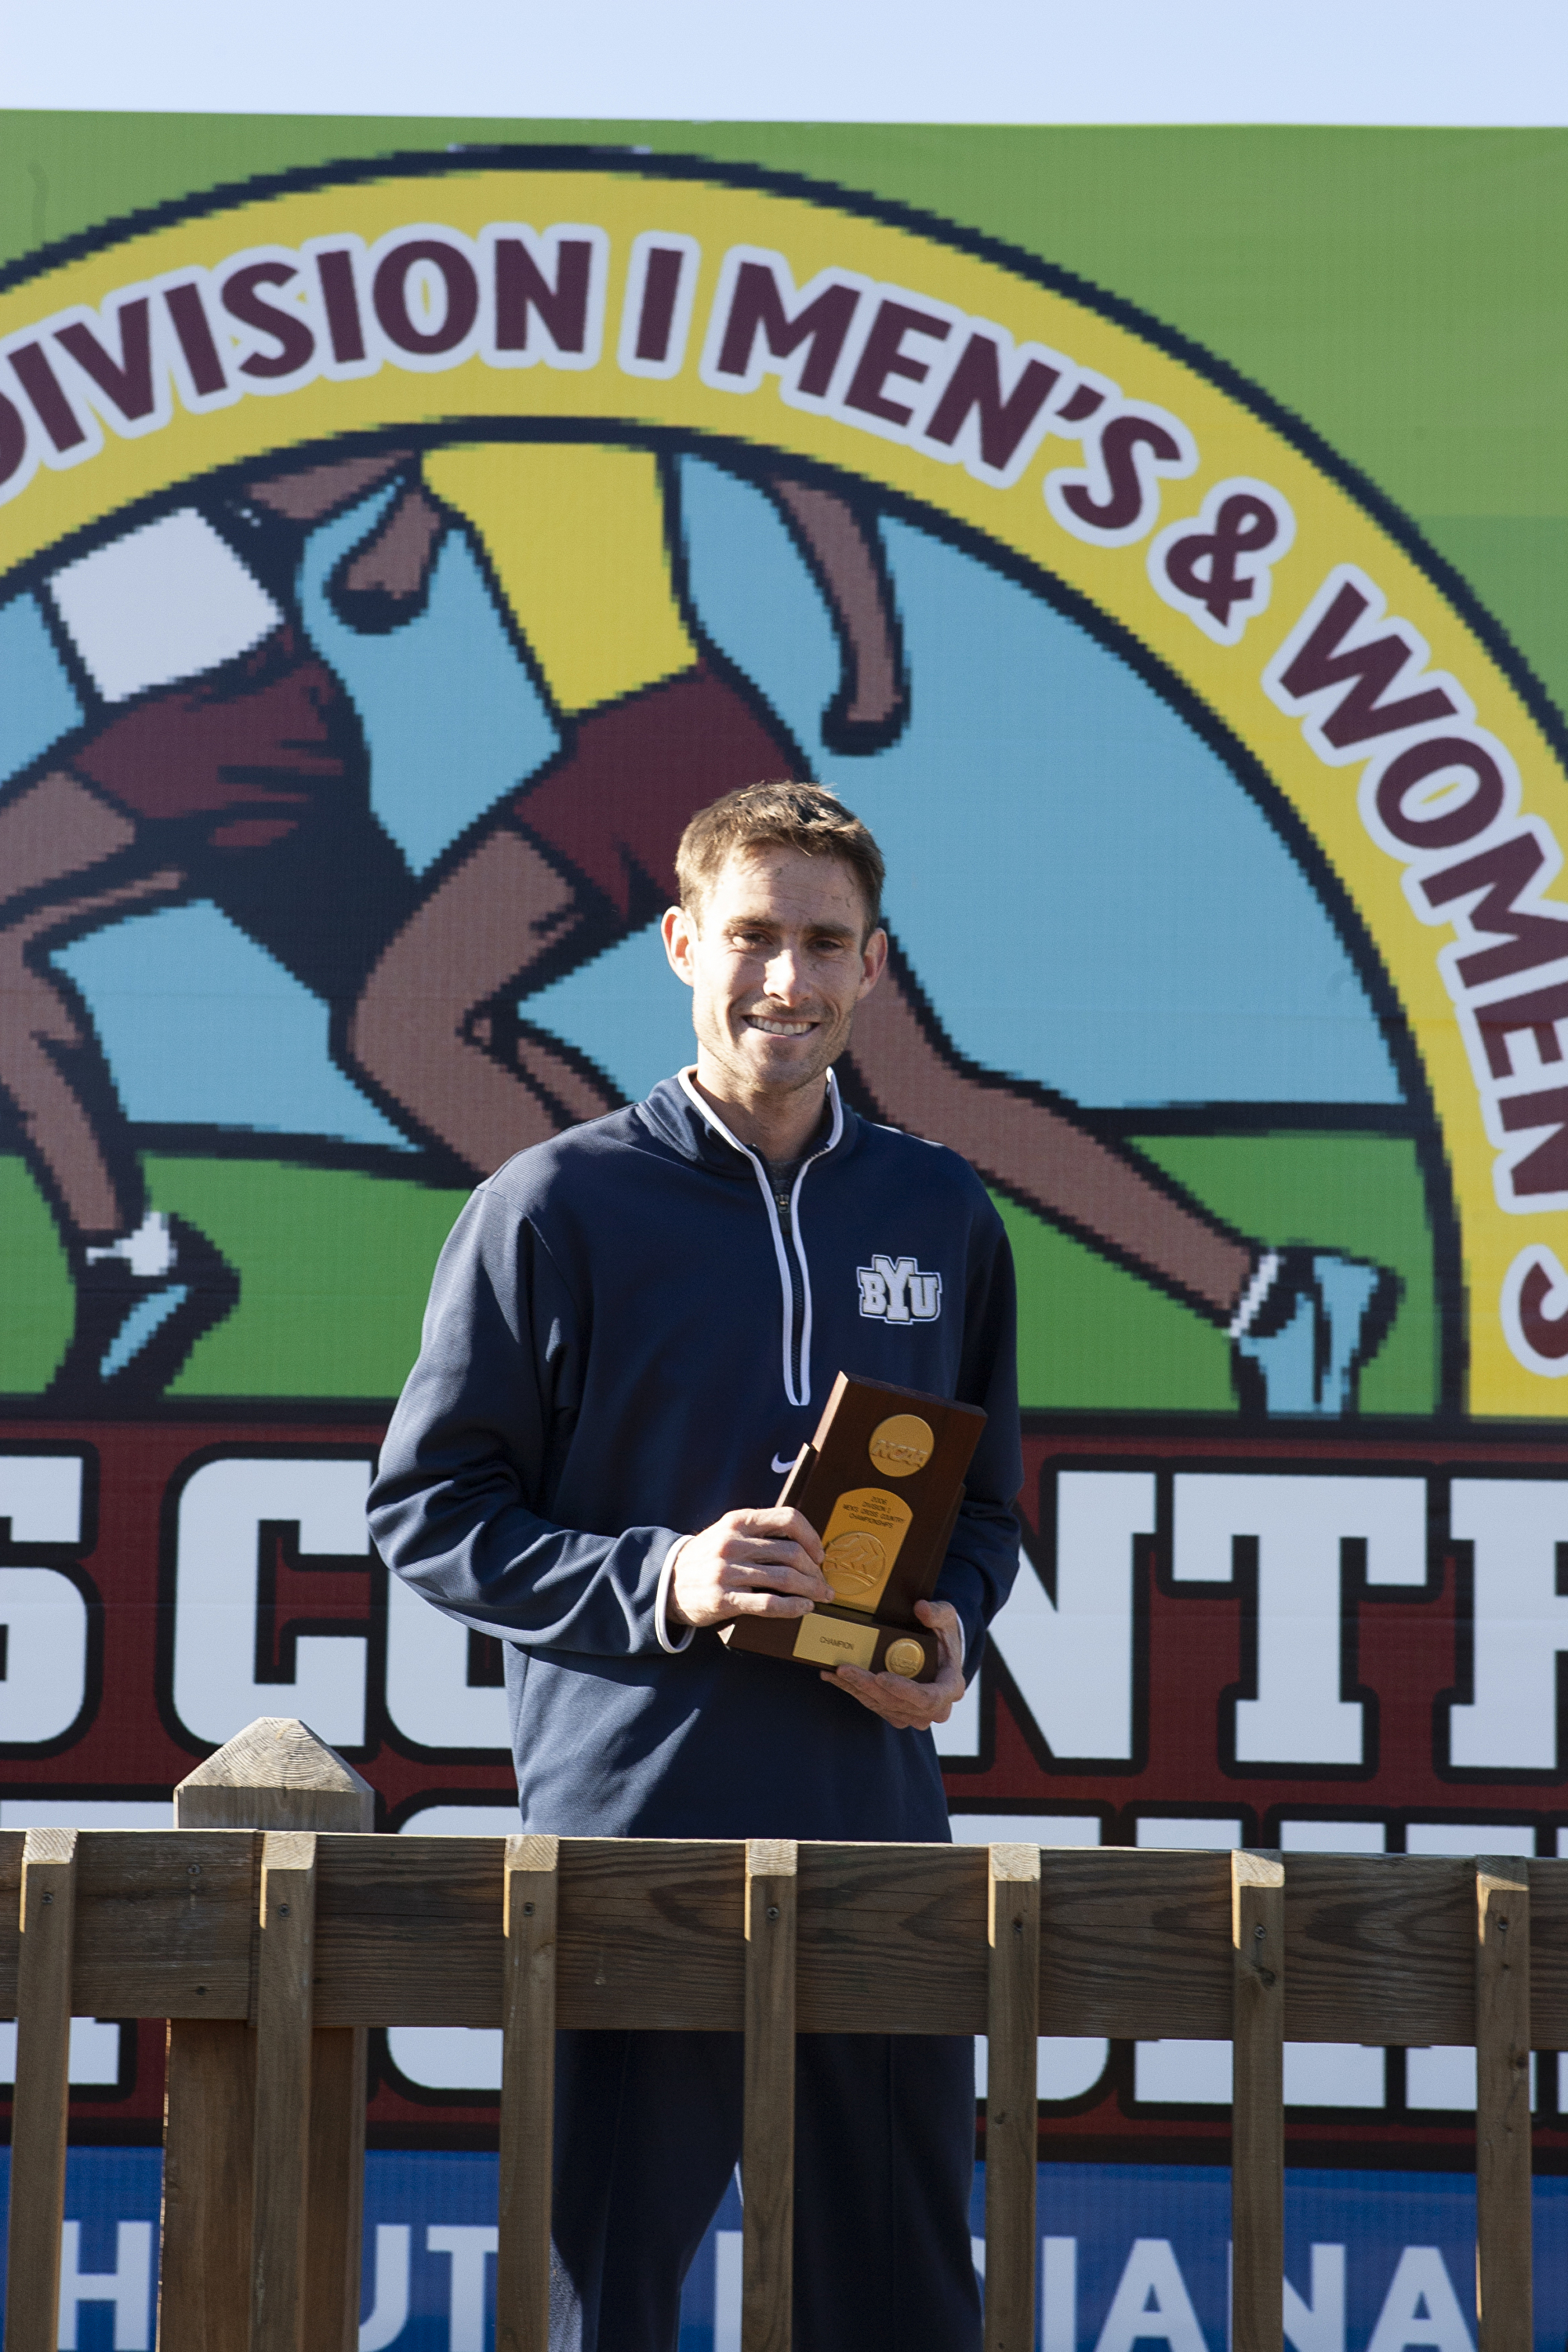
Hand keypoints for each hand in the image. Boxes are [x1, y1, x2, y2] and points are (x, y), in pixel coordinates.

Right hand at [668, 1508, 831, 1629]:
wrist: (667, 1583)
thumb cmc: (707, 1558)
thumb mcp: (727, 1533)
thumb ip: (759, 1533)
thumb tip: (805, 1544)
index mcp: (738, 1521)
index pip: (788, 1519)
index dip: (811, 1536)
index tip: (819, 1554)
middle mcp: (733, 1543)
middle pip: (791, 1552)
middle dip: (815, 1571)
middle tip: (824, 1583)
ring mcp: (726, 1571)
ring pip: (783, 1578)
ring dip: (810, 1590)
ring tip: (820, 1597)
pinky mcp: (722, 1599)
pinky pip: (768, 1604)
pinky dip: (792, 1607)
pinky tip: (804, 1608)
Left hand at [823, 1599, 964, 1728]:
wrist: (938, 1650)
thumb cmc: (943, 1635)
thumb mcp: (946, 1618)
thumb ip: (937, 1612)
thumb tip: (921, 1609)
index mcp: (951, 1687)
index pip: (928, 1698)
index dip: (904, 1691)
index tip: (880, 1676)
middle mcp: (935, 1707)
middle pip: (898, 1704)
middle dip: (868, 1687)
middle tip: (845, 1669)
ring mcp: (915, 1713)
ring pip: (882, 1706)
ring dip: (856, 1689)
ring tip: (834, 1671)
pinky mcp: (897, 1712)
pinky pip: (873, 1705)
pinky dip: (853, 1691)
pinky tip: (835, 1677)